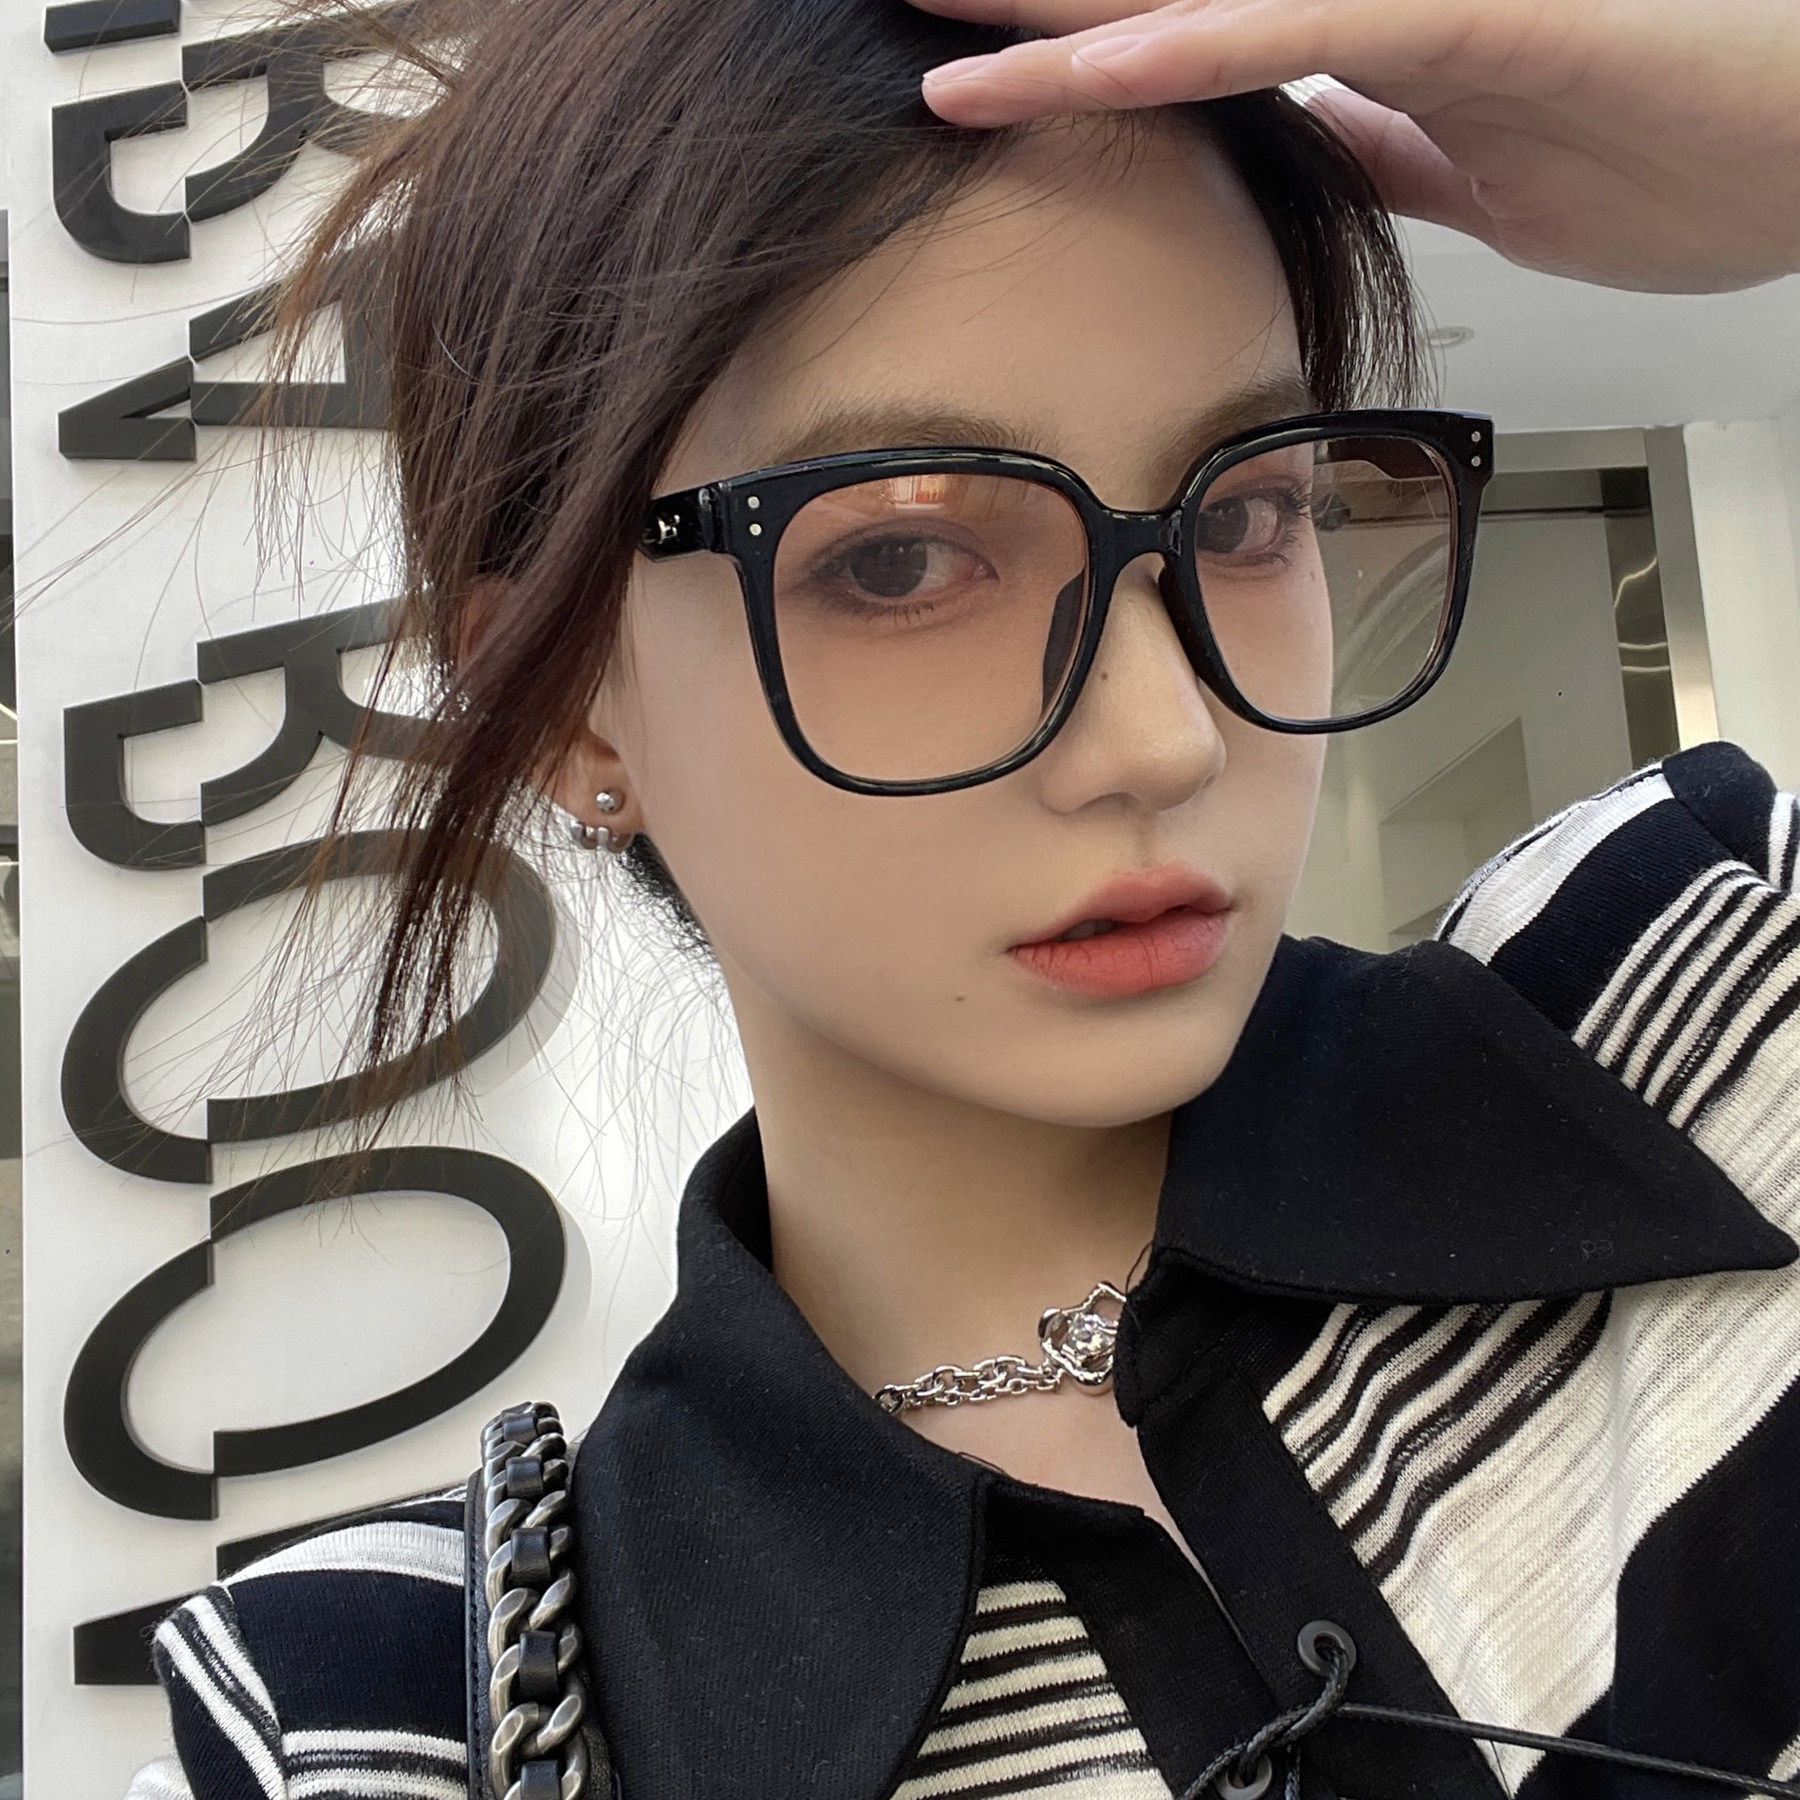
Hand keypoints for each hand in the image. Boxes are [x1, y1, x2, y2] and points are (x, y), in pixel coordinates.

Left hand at [915, 0, 1799, 293]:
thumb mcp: (1479, 158)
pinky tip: (1080, 67)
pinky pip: (1310, 26)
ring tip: (925, 18)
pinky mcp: (1478, 12)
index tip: (953, 61)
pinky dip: (1190, 46)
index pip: (1180, 24)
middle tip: (893, 7)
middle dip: (1018, 2)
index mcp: (1363, 22)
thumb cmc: (1679, 136)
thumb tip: (1302, 138)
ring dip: (1054, 8)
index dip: (1060, 39)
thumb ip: (1384, 132)